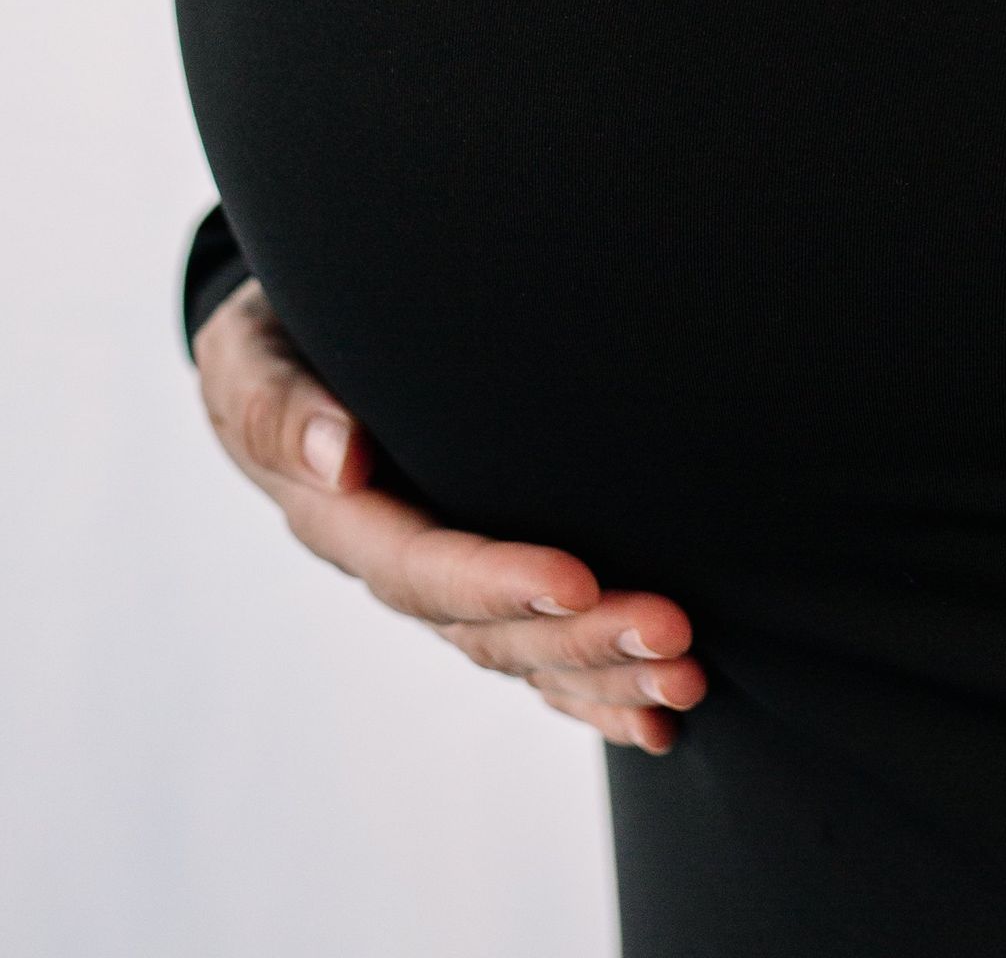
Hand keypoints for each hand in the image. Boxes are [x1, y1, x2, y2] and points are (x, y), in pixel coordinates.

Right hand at [193, 281, 705, 752]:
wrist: (286, 357)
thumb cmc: (273, 347)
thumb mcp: (254, 363)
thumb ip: (285, 408)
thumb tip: (340, 456)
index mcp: (343, 521)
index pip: (424, 568)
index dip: (498, 580)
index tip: (577, 579)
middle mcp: (397, 569)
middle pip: (489, 630)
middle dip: (584, 638)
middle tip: (672, 633)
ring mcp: (442, 589)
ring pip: (527, 654)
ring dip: (609, 674)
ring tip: (688, 680)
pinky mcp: (482, 586)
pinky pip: (538, 659)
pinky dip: (596, 696)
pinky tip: (659, 721)